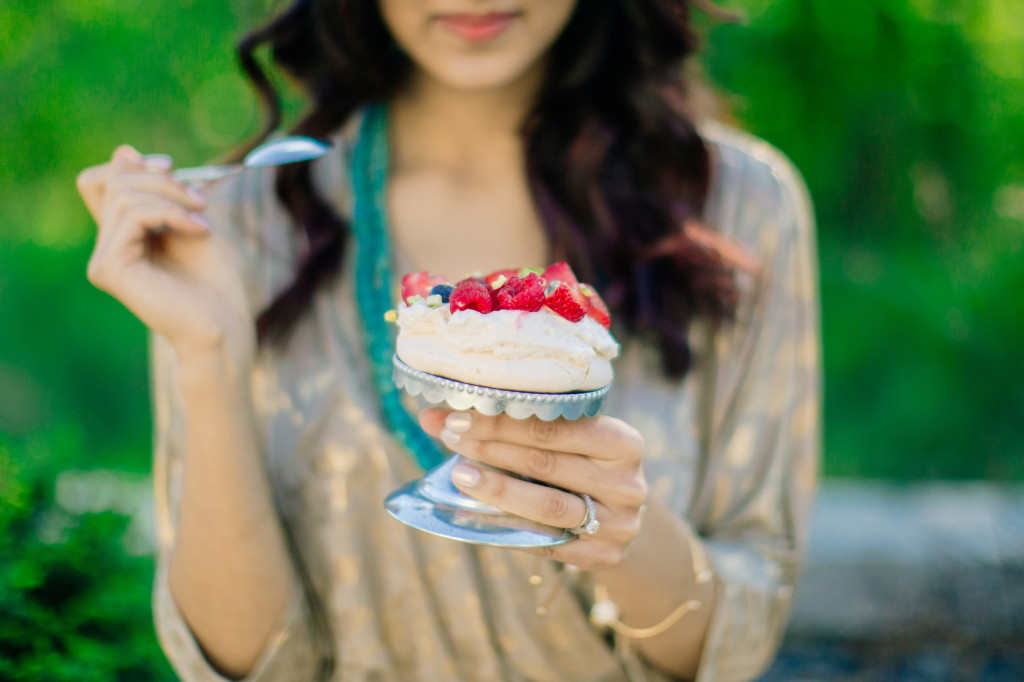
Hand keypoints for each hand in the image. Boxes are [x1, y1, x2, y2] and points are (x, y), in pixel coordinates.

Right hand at [77, 145, 254, 363]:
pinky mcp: (109, 268)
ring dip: (172, 196)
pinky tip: (200, 231)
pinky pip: (133, 215)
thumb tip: (123, 150)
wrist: (224, 326)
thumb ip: (158, 190)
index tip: (170, 167)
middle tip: (202, 200)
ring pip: (123, 194)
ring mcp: (103, 261)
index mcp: (122, 237)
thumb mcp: (189, 221)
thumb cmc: (215, 281)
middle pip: (113, 181)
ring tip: (204, 219)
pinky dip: (171, 213)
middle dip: (163, 180)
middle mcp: (106, 248)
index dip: (131, 165)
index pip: (100, 181)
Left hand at [419, 409, 646, 569]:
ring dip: (497, 489)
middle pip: (546, 463)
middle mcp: (627, 484)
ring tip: (460, 474)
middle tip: (450, 438)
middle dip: (491, 448)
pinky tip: (480, 514)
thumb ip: (516, 426)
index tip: (456, 416)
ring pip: (546, 506)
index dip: (501, 421)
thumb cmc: (581, 467)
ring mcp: (618, 524)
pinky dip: (511, 526)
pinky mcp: (602, 556)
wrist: (617, 517)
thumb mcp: (569, 442)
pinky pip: (547, 542)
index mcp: (623, 442)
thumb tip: (434, 417)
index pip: (554, 427)